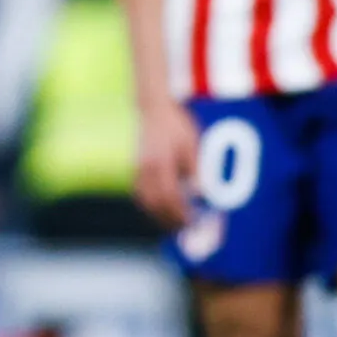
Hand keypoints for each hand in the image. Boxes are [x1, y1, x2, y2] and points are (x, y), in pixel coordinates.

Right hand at [133, 99, 199, 231]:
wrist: (152, 109)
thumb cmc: (176, 125)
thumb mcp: (192, 145)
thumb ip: (196, 170)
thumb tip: (200, 195)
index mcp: (161, 164)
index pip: (170, 197)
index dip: (181, 213)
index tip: (193, 222)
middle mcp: (145, 170)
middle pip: (156, 204)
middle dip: (170, 219)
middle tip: (185, 228)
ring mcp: (137, 170)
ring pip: (146, 202)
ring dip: (159, 215)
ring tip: (174, 222)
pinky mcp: (135, 169)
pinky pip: (141, 194)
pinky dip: (151, 205)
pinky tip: (162, 207)